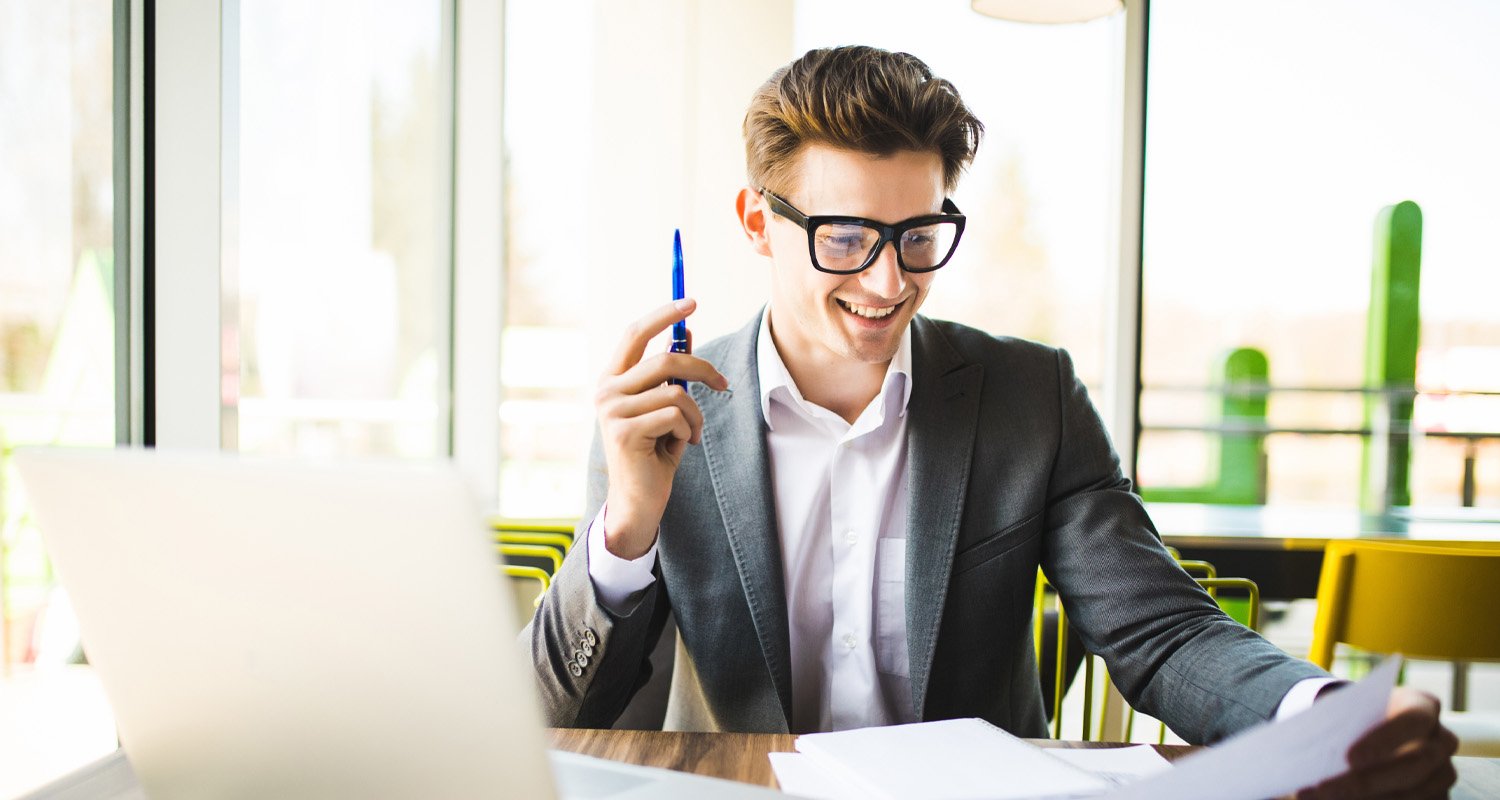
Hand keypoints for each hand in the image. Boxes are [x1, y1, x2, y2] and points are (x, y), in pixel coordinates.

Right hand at [595, 298, 728, 559]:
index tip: (691, 302)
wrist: (638, 500)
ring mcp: (611, 410)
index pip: (635, 333)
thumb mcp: (665, 408)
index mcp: (612, 379)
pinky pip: (675, 416)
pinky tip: (681, 447)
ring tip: (692, 433)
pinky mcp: (622, 431)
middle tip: (722, 383)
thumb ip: (671, 375)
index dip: (664, 315)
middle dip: (702, 369)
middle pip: (665, 359)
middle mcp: (606, 390)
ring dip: (695, 415)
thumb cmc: (653, 453)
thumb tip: (687, 335)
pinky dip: (688, 431)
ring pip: (676, 392)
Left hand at [1294, 686, 1457, 798]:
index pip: (1413, 720)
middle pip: (1415, 763)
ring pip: (1415, 793)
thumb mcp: (1351, 711)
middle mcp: (1442, 739)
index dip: (1384, 739)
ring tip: (1326, 799)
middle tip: (1325, 789)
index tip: (1349, 758)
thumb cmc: (1359, 717)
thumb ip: (1341, 725)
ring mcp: (1444, 771)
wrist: (1372, 729)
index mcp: (1423, 706)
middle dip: (1367, 781)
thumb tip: (1310, 747)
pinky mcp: (1438, 796)